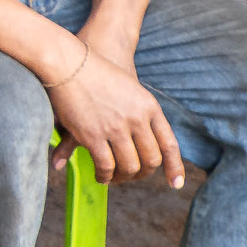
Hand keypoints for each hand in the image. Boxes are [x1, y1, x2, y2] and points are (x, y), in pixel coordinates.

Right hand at [42, 33, 183, 187]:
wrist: (70, 62)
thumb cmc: (98, 73)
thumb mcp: (130, 90)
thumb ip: (139, 114)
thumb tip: (140, 140)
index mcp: (150, 107)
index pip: (169, 145)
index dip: (174, 167)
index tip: (175, 184)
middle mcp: (137, 119)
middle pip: (151, 160)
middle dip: (142, 173)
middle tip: (131, 175)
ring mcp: (115, 128)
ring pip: (129, 166)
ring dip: (123, 178)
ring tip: (114, 177)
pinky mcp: (93, 135)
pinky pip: (105, 166)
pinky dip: (104, 176)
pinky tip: (100, 175)